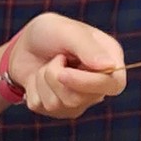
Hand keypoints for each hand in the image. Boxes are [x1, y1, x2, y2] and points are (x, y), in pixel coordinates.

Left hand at [7, 13, 127, 119]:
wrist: (26, 44)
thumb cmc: (50, 32)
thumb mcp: (67, 31)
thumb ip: (89, 48)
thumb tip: (110, 66)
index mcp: (110, 60)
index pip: (114, 84)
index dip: (90, 83)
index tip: (64, 73)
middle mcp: (98, 84)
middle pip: (81, 98)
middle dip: (57, 77)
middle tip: (55, 57)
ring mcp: (79, 99)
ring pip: (59, 104)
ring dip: (43, 80)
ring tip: (47, 64)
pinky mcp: (58, 109)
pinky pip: (41, 106)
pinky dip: (33, 87)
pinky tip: (39, 76)